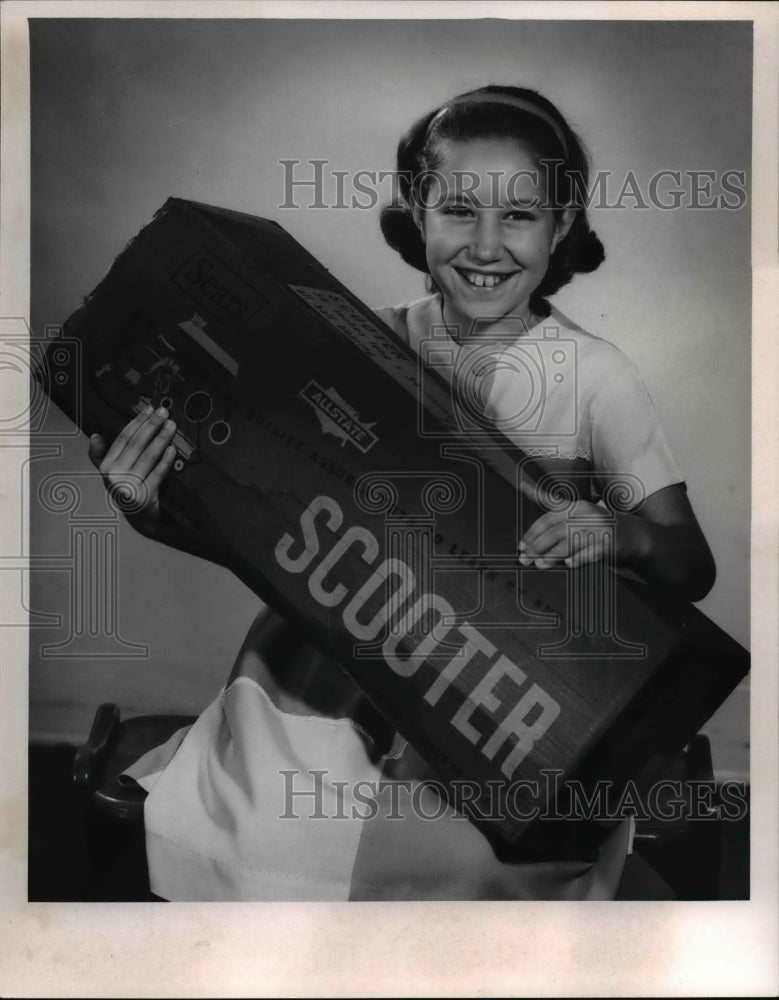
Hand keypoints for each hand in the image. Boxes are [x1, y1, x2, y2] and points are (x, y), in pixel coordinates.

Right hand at [88, 405, 177, 524]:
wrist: (140, 519)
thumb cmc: (128, 488)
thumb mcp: (111, 473)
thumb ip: (101, 455)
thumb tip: (95, 435)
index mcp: (106, 467)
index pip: (123, 439)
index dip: (137, 422)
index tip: (149, 409)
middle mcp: (114, 476)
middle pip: (136, 445)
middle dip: (151, 425)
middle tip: (165, 412)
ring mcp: (129, 487)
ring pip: (148, 457)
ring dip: (161, 439)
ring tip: (172, 425)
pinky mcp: (144, 497)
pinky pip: (158, 474)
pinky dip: (166, 461)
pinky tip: (173, 449)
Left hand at [518, 500, 621, 568]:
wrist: (633, 535)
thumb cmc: (597, 525)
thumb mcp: (576, 512)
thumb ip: (551, 507)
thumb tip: (525, 495)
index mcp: (576, 506)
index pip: (548, 519)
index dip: (532, 533)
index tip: (521, 545)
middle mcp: (586, 515)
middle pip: (555, 532)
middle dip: (537, 547)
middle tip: (525, 559)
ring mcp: (599, 529)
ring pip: (570, 543)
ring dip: (552, 555)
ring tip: (539, 564)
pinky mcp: (609, 544)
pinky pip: (590, 553)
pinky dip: (578, 559)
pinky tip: (568, 565)